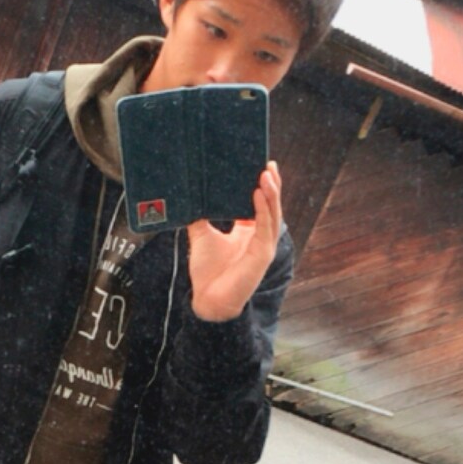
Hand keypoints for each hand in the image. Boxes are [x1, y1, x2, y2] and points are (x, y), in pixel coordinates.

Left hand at [186, 161, 281, 321]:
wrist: (207, 299)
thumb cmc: (207, 272)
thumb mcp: (201, 236)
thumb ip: (200, 217)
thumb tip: (190, 195)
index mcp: (248, 232)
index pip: (260, 205)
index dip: (263, 187)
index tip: (260, 166)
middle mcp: (259, 237)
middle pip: (270, 206)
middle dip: (272, 184)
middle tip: (269, 164)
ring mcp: (263, 246)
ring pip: (273, 214)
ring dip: (271, 193)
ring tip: (266, 174)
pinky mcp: (262, 255)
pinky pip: (265, 228)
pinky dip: (263, 210)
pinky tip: (258, 193)